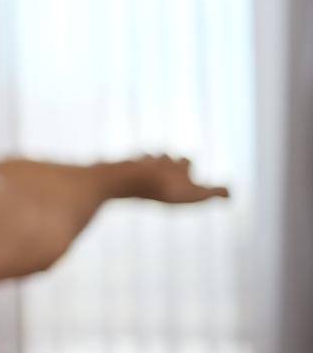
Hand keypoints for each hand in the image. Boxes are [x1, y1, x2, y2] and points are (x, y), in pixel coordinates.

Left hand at [110, 154, 228, 203]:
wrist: (129, 180)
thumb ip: (214, 193)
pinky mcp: (121, 166)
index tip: (188, 175)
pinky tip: (127, 180)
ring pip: (146, 160)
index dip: (188, 168)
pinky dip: (129, 172)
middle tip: (168, 172)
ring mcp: (138, 160)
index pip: (187, 161)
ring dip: (148, 166)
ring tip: (148, 177)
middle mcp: (159, 158)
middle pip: (166, 157)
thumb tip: (231, 193)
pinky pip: (126, 168)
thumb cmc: (164, 189)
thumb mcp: (194, 195)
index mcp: (177, 164)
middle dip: (168, 164)